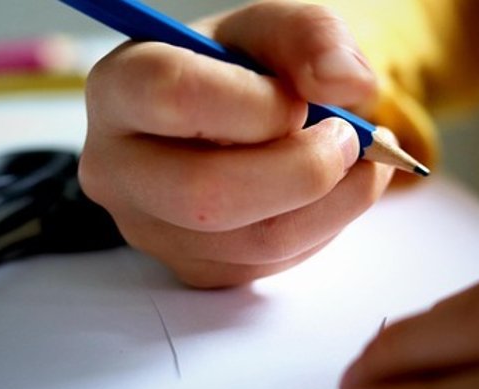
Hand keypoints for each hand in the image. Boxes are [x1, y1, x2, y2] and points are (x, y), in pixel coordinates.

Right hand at [78, 1, 393, 287]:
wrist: (217, 122)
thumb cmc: (234, 71)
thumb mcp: (266, 30)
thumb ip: (309, 35)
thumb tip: (348, 83)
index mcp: (119, 89)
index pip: (175, 97)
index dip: (257, 103)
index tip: (302, 100)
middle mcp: (118, 169)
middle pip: (206, 195)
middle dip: (303, 169)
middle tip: (349, 139)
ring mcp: (152, 230)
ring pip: (253, 242)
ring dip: (333, 203)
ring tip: (360, 160)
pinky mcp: (194, 269)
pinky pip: (273, 263)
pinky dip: (323, 226)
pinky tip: (332, 190)